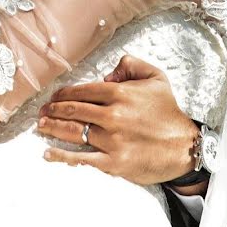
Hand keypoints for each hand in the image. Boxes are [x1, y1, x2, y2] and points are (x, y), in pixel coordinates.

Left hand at [37, 55, 202, 191]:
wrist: (184, 147)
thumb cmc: (168, 112)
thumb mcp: (155, 77)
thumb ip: (130, 65)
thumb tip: (108, 74)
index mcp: (119, 93)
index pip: (82, 91)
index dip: (64, 93)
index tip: (54, 96)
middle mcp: (112, 115)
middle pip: (73, 110)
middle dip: (53, 109)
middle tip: (42, 111)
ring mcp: (111, 140)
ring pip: (73, 132)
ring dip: (52, 127)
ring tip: (41, 125)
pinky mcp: (113, 162)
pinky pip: (81, 158)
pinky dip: (62, 156)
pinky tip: (48, 153)